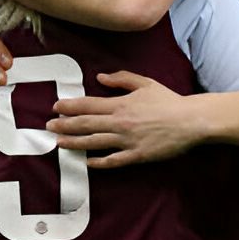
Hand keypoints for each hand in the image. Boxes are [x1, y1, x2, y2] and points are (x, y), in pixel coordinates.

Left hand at [48, 71, 201, 168]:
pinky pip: (113, 160)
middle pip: (85, 124)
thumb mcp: (145, 83)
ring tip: (58, 143)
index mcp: (120, 104)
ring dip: (74, 143)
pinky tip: (87, 163)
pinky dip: (99, 162)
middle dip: (64, 125)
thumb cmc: (168, 100)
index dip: (69, 107)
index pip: (88, 105)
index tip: (55, 107)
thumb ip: (121, 79)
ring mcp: (127, 141)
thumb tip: (100, 76)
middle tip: (48, 126)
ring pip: (94, 143)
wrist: (190, 121)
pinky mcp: (136, 155)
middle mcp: (119, 122)